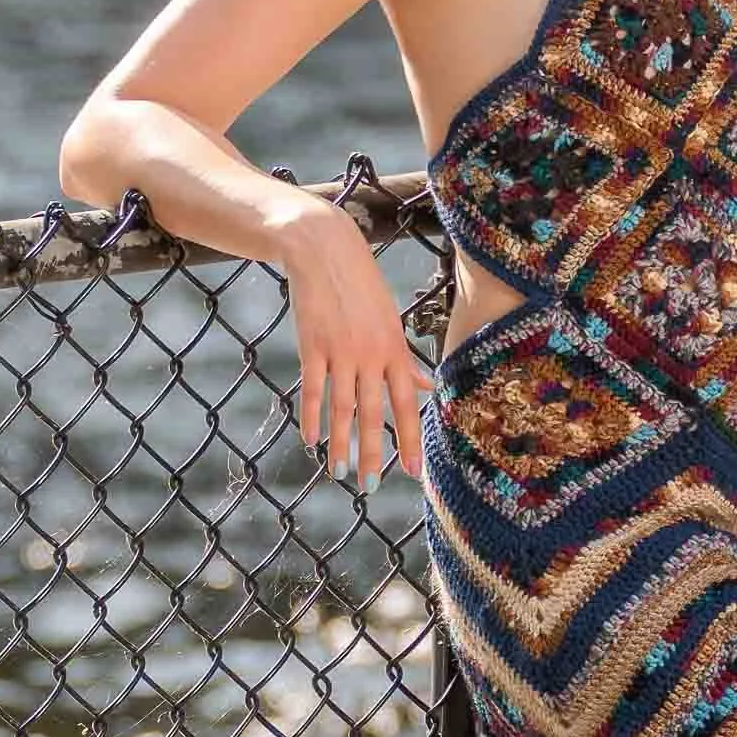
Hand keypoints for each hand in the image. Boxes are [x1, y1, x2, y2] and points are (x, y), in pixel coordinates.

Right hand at [277, 201, 432, 487]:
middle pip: (374, 413)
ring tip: (341, 473)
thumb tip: (425, 385)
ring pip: (342, 407)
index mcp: (394, 350)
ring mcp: (340, 351)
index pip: (406, 403)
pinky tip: (311, 441)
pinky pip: (312, 389)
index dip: (409, 438)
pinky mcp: (312, 345)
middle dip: (374, 452)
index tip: (412, 471)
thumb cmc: (362, 287)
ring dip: (341, 444)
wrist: (325, 250)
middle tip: (373, 486)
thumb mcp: (391, 321)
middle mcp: (371, 355)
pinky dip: (311, 417)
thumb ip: (404, 359)